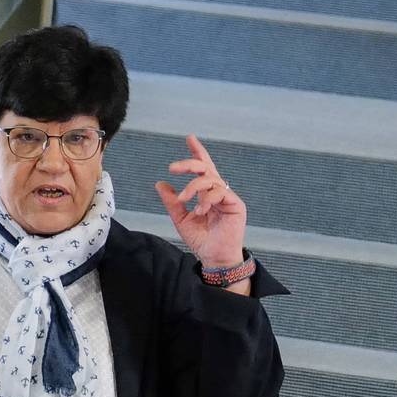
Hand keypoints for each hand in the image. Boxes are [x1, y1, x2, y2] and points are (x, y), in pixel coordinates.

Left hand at [155, 135, 247, 267]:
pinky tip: (199, 210)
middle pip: (206, 168)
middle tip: (173, 168)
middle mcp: (218, 193)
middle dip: (189, 163)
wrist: (214, 258)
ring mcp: (228, 198)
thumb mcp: (180, 219)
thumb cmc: (201, 240)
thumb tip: (160, 183)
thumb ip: (172, 202)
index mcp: (206, 194)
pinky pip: (220, 192)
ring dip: (193, 187)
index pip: (203, 168)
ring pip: (210, 180)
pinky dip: (206, 199)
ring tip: (184, 200)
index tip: (189, 138)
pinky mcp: (236, 205)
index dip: (197, 152)